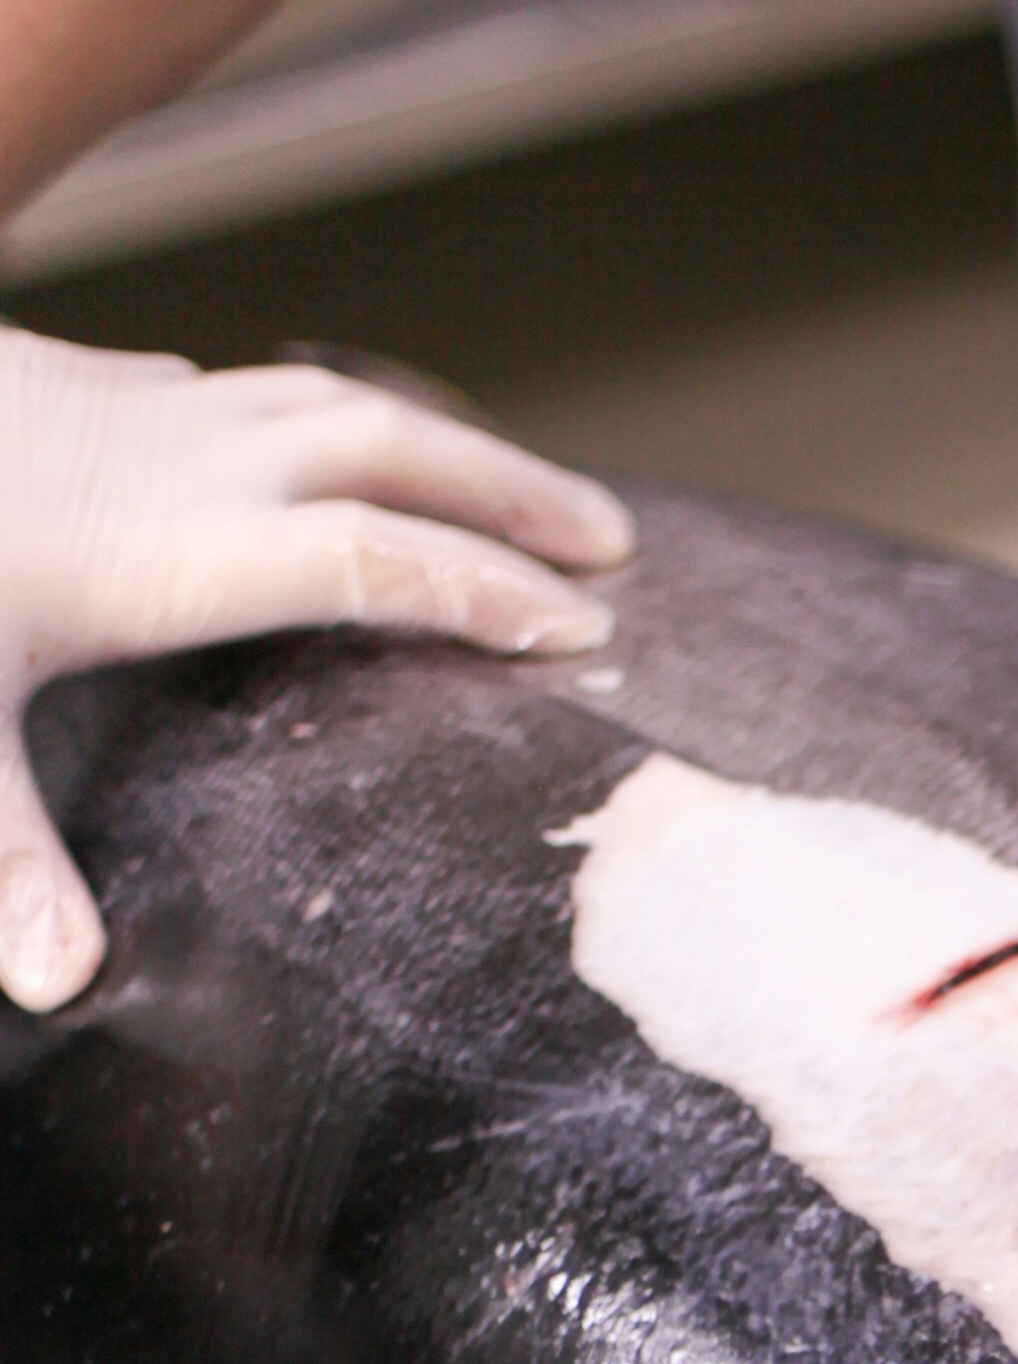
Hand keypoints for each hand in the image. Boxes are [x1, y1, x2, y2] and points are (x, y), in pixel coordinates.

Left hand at [0, 336, 627, 1009]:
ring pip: (328, 401)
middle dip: (510, 495)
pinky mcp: (88, 381)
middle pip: (387, 451)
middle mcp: (174, 462)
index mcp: (165, 551)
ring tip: (516, 489)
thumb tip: (58, 983)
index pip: (368, 564)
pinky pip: (249, 392)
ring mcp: (135, 408)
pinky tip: (328, 451)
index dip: (483, 594)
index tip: (582, 632)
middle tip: (610, 547)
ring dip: (439, 444)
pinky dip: (327, 422)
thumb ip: (5, 854)